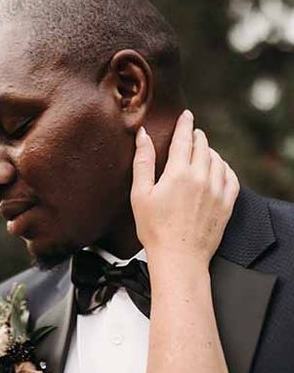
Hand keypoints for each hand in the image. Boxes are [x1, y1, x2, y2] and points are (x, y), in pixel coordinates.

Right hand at [130, 110, 238, 264]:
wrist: (179, 256)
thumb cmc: (154, 228)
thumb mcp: (140, 194)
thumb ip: (143, 162)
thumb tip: (143, 136)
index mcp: (179, 173)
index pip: (184, 139)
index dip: (185, 124)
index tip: (186, 115)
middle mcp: (202, 177)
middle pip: (203, 146)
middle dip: (196, 136)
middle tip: (192, 133)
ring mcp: (217, 190)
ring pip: (217, 159)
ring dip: (209, 151)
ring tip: (201, 151)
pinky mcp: (227, 203)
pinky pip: (231, 176)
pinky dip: (224, 168)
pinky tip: (217, 169)